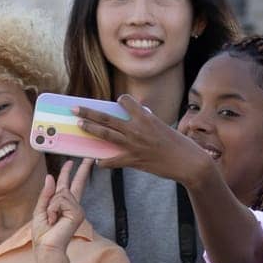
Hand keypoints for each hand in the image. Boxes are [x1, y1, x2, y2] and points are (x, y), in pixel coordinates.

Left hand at [31, 158, 92, 262]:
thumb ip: (46, 194)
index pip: (68, 186)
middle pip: (76, 183)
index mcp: (63, 205)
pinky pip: (61, 200)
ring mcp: (77, 209)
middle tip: (88, 157)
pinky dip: (53, 209)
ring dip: (51, 205)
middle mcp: (73, 206)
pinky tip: (54, 220)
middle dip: (81, 170)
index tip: (72, 162)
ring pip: (61, 193)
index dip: (69, 173)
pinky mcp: (78, 213)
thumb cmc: (43, 234)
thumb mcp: (40, 210)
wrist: (47, 247)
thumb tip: (51, 177)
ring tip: (51, 219)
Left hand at [73, 95, 210, 186]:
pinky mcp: (134, 160)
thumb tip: (139, 115)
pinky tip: (98, 161)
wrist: (188, 162)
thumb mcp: (163, 126)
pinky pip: (112, 161)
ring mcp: (133, 145)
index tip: (119, 101)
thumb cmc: (179, 144)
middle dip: (88, 112)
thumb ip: (148, 121)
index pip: (125, 100)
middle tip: (74, 108)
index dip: (121, 100)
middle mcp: (136, 128)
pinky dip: (104, 162)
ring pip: (105, 134)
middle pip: (106, 117)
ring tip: (79, 125)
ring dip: (90, 129)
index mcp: (145, 116)